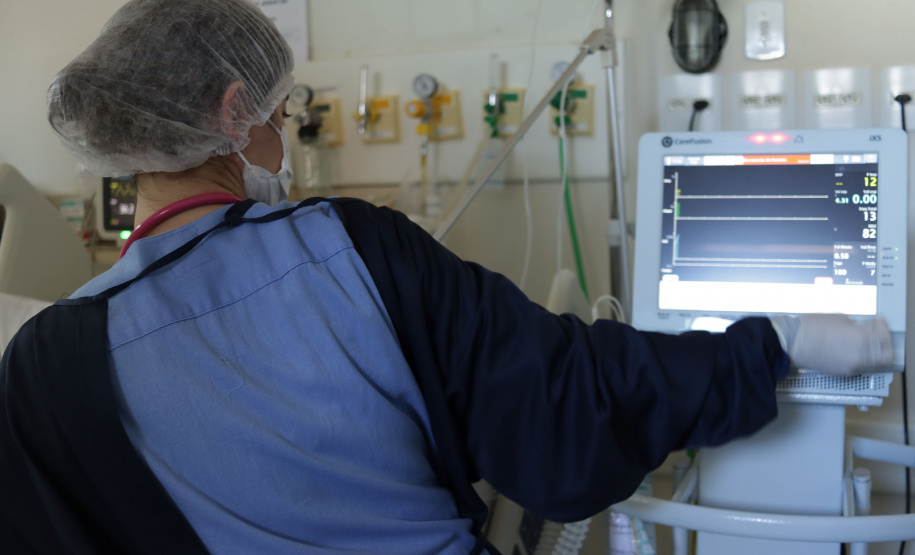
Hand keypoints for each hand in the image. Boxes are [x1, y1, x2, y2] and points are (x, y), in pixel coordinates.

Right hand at [769, 314, 893, 375]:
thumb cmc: (811, 328)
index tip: (878, 321)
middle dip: (884, 343)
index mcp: (862, 339)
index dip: (883, 327)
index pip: (884, 336)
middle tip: (877, 333)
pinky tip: (849, 347)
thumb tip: (864, 328)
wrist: (792, 343)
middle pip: (885, 355)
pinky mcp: (842, 372)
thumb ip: (857, 325)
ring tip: (862, 339)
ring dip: (872, 350)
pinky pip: (859, 365)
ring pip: (873, 361)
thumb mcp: (840, 318)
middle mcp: (860, 356)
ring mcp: (852, 366)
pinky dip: (859, 356)